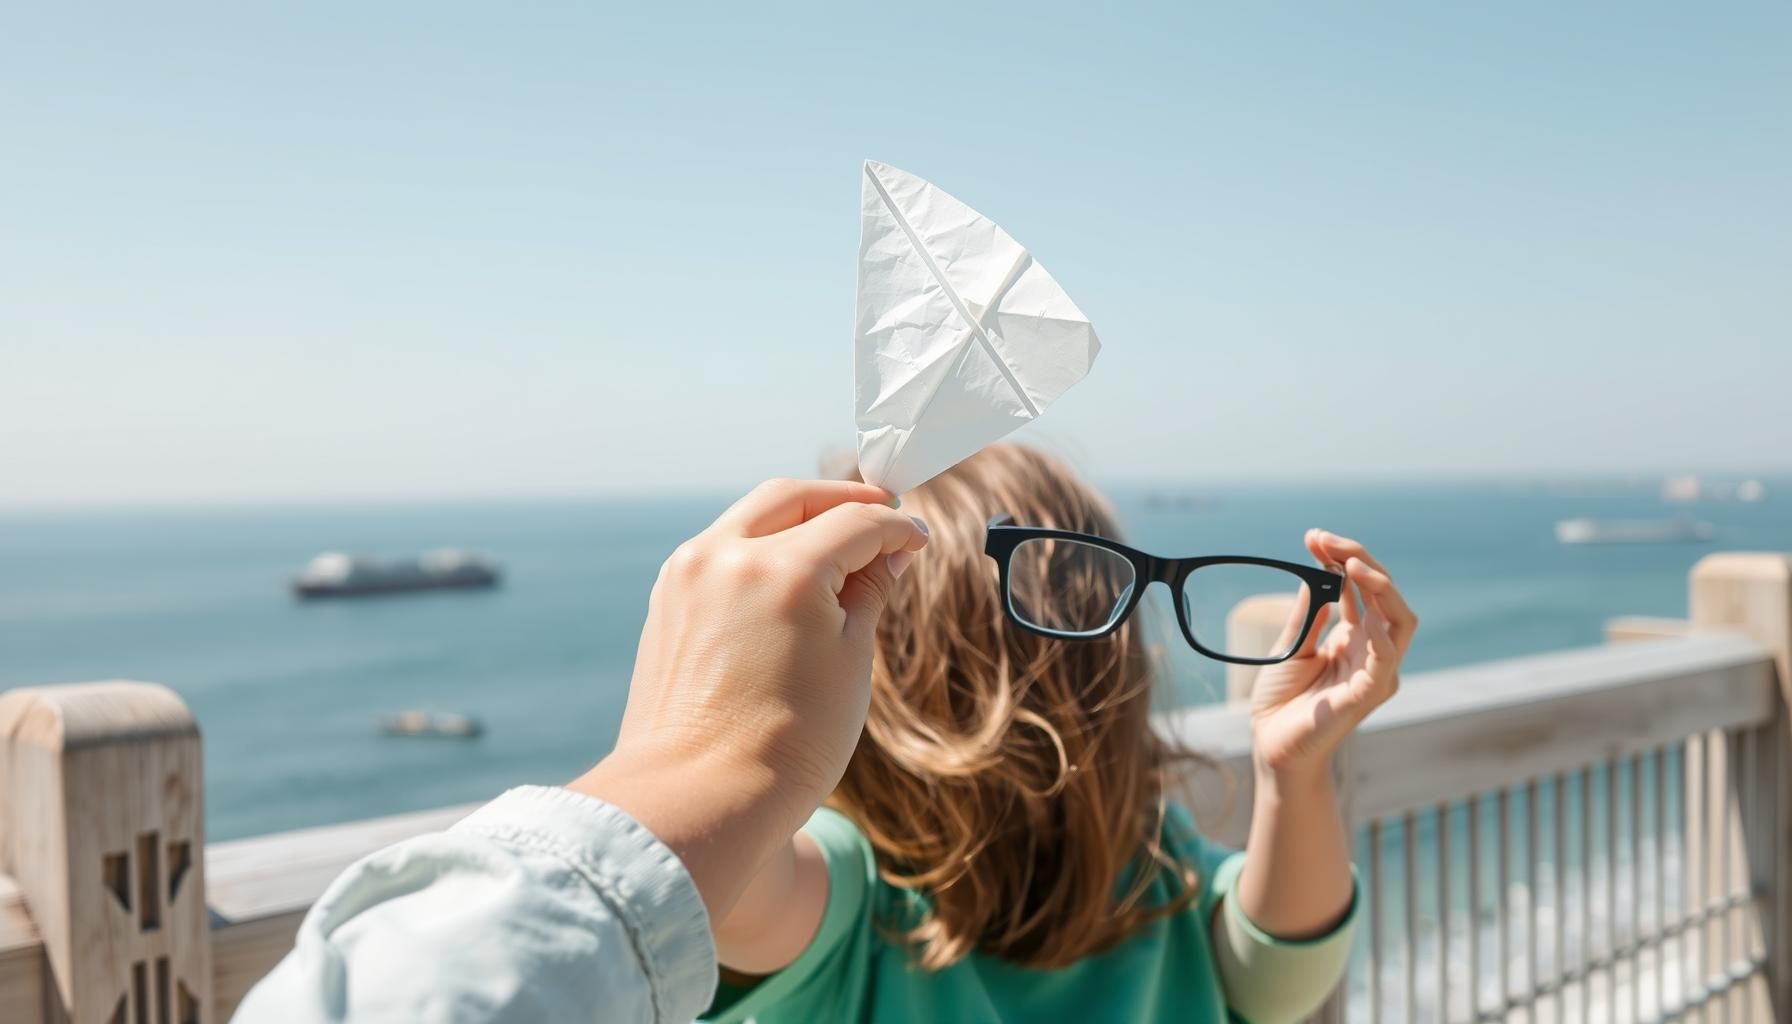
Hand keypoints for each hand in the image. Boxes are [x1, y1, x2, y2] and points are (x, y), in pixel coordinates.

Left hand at [569, 479, 927, 917]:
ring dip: (799, 517)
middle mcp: (726, 556)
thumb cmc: (785, 746)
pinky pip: (722, 548)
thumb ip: (869, 594)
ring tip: (838, 545)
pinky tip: (789, 574)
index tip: (918, 540)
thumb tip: (889, 555)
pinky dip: (760, 545)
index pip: (855, 524)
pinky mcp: (667, 598)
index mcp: (782, 571)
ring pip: (752, 516)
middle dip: (844, 501)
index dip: (897, 528)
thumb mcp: (849, 664)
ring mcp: (687, 574)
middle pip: (795, 497)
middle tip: (882, 514)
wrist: (696, 799)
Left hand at [1248, 531, 1416, 785]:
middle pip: (1384, 595)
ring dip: (1378, 585)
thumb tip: (1318, 570)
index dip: (1343, 558)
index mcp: (1355, 637)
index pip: (1362, 588)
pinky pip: (1387, 658)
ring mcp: (1375, 672)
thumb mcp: (1291, 644)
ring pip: (1398, 619)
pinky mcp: (1369, 694)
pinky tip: (1361, 606)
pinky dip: (1380, 630)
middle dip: (1361, 560)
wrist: (1271, 746)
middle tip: (1328, 540)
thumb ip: (1309, 611)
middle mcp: (1372, 651)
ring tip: (1351, 561)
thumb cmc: (1281, 700)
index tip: (1314, 537)